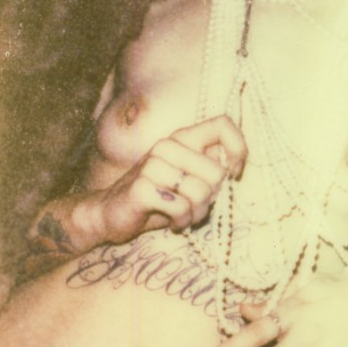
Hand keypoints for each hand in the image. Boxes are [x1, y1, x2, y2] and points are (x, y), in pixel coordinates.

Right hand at [93, 115, 246, 244]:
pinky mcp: (142, 188)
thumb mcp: (188, 179)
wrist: (110, 213)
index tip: (233, 173)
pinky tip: (174, 222)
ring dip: (197, 213)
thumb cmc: (159, 196)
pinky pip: (182, 208)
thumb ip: (210, 167)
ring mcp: (152, 165)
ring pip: (201, 192)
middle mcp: (167, 146)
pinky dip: (183, 221)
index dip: (238, 149)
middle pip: (217, 172)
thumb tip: (233, 167)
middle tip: (196, 206)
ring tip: (185, 215)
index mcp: (183, 138)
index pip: (223, 124)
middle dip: (213, 198)